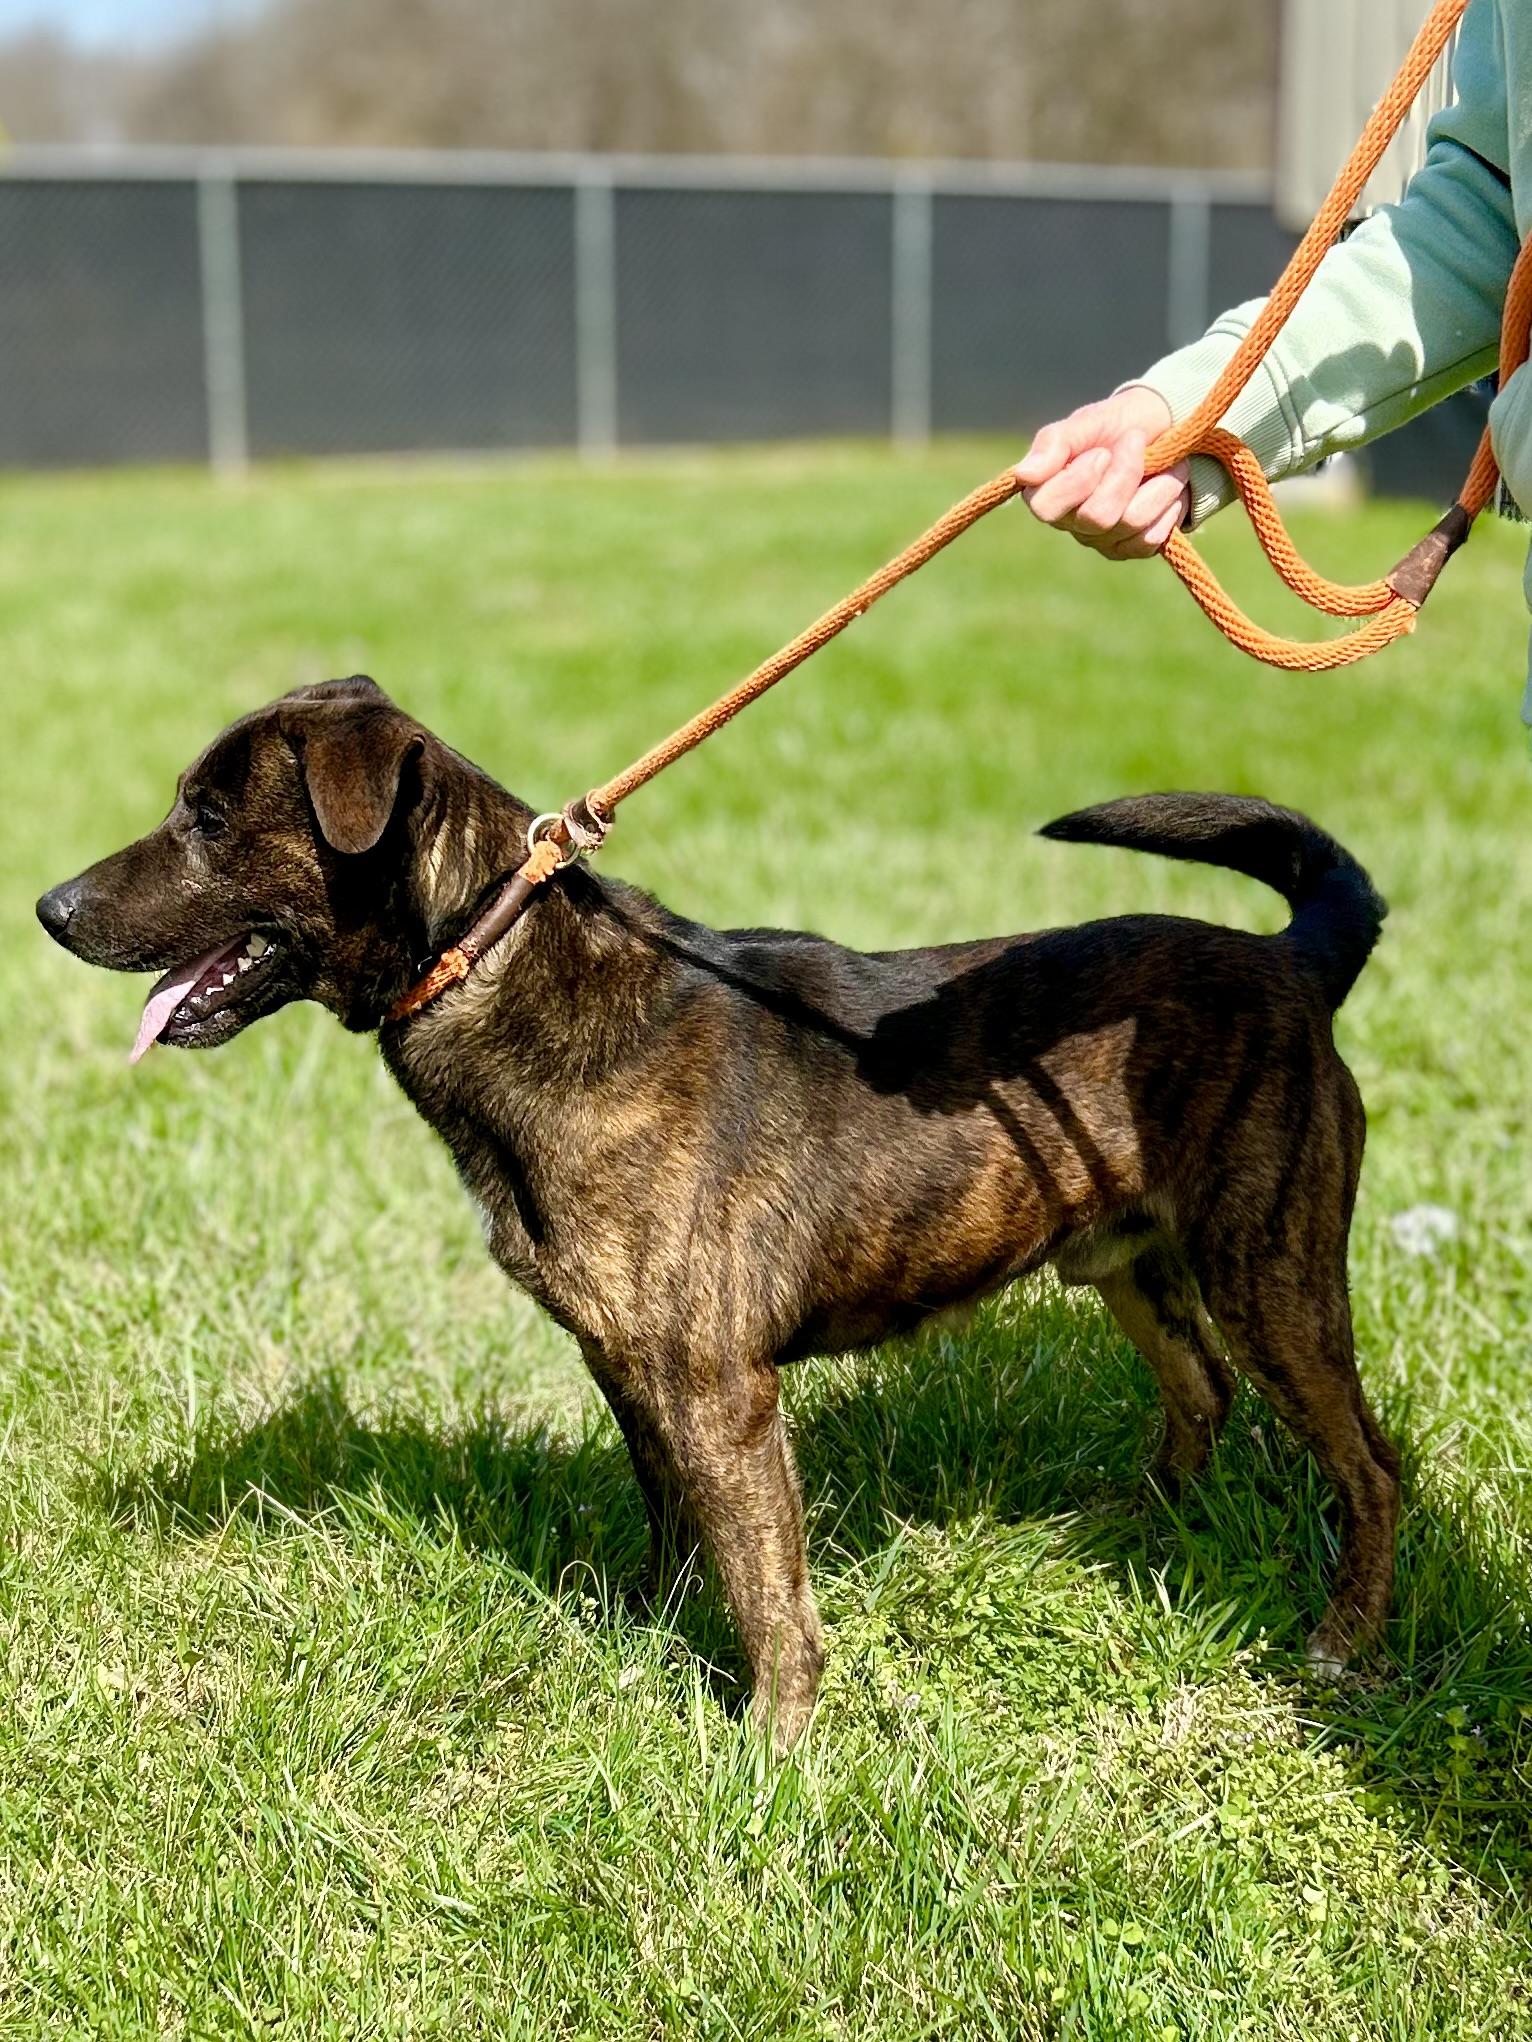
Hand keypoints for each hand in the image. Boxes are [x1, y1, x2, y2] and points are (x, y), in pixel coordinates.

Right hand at [1016, 387, 1191, 558]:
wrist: (1162, 429)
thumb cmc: (1116, 424)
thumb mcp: (1086, 422)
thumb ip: (1054, 443)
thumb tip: (1024, 474)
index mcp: (1047, 491)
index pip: (1047, 507)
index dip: (1079, 482)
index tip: (1102, 452)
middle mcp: (1070, 522)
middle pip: (1097, 517)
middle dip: (1125, 474)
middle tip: (1137, 441)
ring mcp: (1102, 539)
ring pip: (1130, 524)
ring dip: (1158, 485)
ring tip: (1166, 461)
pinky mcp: (1131, 547)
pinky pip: (1150, 538)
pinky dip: (1168, 505)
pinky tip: (1169, 486)